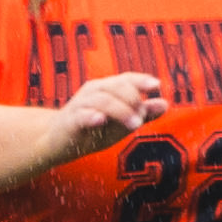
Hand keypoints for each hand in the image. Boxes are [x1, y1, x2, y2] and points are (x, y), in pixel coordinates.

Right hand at [45, 73, 168, 168]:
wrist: (56, 142)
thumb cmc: (91, 130)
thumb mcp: (121, 123)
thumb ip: (142, 114)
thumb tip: (165, 103)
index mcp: (107, 89)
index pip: (126, 79)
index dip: (141, 79)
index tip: (156, 85)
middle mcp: (93, 92)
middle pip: (117, 86)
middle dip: (133, 100)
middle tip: (143, 119)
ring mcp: (80, 104)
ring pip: (103, 100)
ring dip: (121, 111)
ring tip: (135, 125)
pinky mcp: (69, 121)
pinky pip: (81, 115)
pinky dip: (92, 116)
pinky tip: (100, 120)